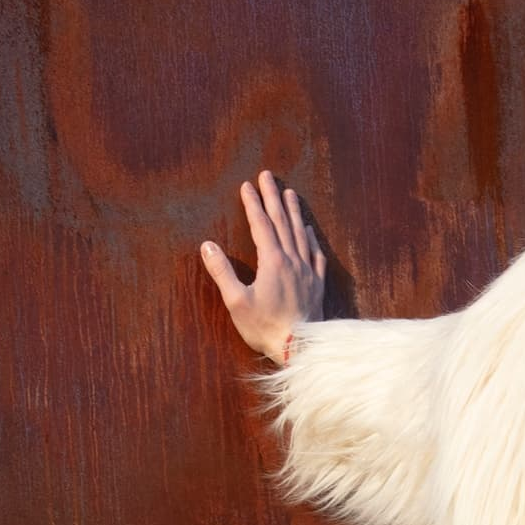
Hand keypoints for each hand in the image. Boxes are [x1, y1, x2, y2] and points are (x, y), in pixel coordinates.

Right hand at [200, 169, 326, 363]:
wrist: (299, 349)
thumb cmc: (265, 329)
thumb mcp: (237, 302)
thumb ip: (222, 272)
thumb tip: (207, 246)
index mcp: (273, 261)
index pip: (261, 224)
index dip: (253, 203)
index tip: (246, 185)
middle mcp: (292, 261)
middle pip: (282, 222)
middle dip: (273, 197)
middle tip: (268, 175)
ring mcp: (307, 272)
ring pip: (301, 234)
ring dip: (294, 211)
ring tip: (290, 193)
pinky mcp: (317, 286)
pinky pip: (316, 255)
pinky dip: (312, 239)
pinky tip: (309, 231)